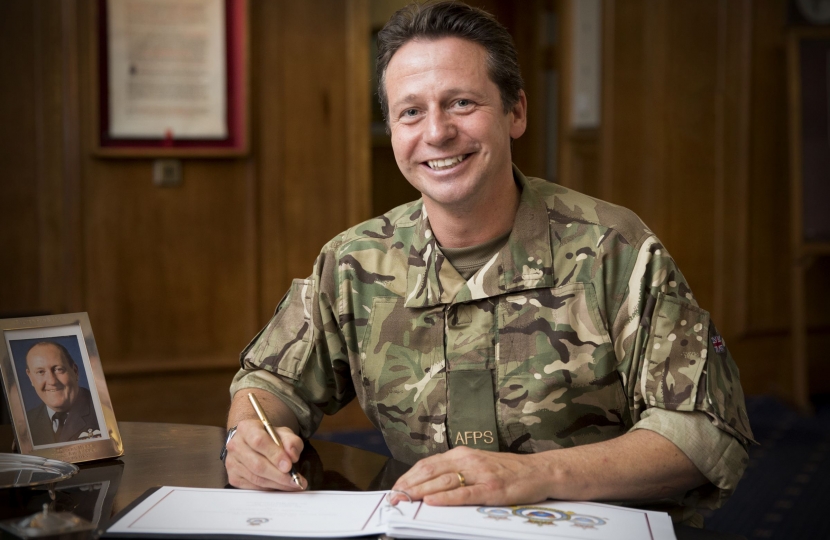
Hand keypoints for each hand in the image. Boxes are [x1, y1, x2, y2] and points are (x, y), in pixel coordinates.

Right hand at [224, 418, 306, 490]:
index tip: (289, 466)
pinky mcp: (233, 477)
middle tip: (295, 480)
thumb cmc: (269, 437)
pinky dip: (269, 488)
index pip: (259, 442)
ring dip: (277, 484)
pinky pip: (253, 487)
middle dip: (279, 475)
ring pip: (256, 478)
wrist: (253, 441)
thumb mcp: (283, 433)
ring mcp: (232, 462)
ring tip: (292, 484)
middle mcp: (235, 445)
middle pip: (257, 464)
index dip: (275, 455)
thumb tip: (292, 456)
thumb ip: (291, 441)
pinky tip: (280, 486)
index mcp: (246, 428)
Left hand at [390, 446, 549, 505]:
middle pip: (431, 472)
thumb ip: (456, 471)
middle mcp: (468, 460)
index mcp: (462, 453)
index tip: (395, 488)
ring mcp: (480, 474)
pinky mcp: (491, 489)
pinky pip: (464, 493)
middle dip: (409, 486)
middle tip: (393, 498)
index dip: (408, 476)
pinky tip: (432, 502)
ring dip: (421, 492)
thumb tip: (429, 485)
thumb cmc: (508, 471)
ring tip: (405, 500)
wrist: (539, 471)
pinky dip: (445, 498)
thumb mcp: (478, 464)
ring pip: (443, 482)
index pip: (427, 464)